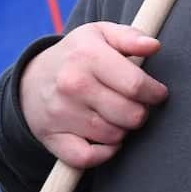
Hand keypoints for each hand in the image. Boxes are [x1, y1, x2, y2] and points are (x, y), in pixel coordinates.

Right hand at [19, 22, 168, 167]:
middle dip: (142, 112)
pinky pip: (87, 158)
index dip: (155, 92)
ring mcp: (61, 114)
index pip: (135, 85)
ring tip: (119, 115)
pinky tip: (108, 140)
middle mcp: (72, 86)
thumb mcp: (101, 33)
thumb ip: (131, 36)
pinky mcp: (52, 138)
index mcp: (88, 56)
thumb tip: (154, 46)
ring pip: (113, 136)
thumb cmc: (77, 54)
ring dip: (124, 129)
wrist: (32, 78)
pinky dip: (104, 154)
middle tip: (138, 105)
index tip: (158, 93)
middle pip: (129, 114)